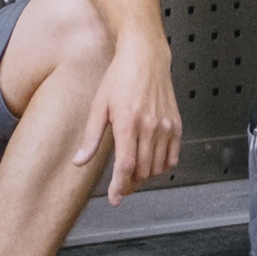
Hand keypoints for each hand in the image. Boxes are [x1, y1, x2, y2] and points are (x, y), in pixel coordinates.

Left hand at [83, 41, 182, 203]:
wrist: (145, 57)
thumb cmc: (120, 77)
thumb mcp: (98, 106)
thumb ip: (91, 137)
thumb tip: (80, 160)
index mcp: (128, 123)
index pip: (125, 165)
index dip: (120, 186)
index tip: (115, 198)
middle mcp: (149, 126)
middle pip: (142, 170)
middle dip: (130, 184)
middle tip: (121, 187)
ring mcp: (165, 126)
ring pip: (158, 167)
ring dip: (145, 176)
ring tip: (133, 174)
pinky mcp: (176, 125)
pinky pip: (172, 156)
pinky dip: (162, 166)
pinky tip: (151, 163)